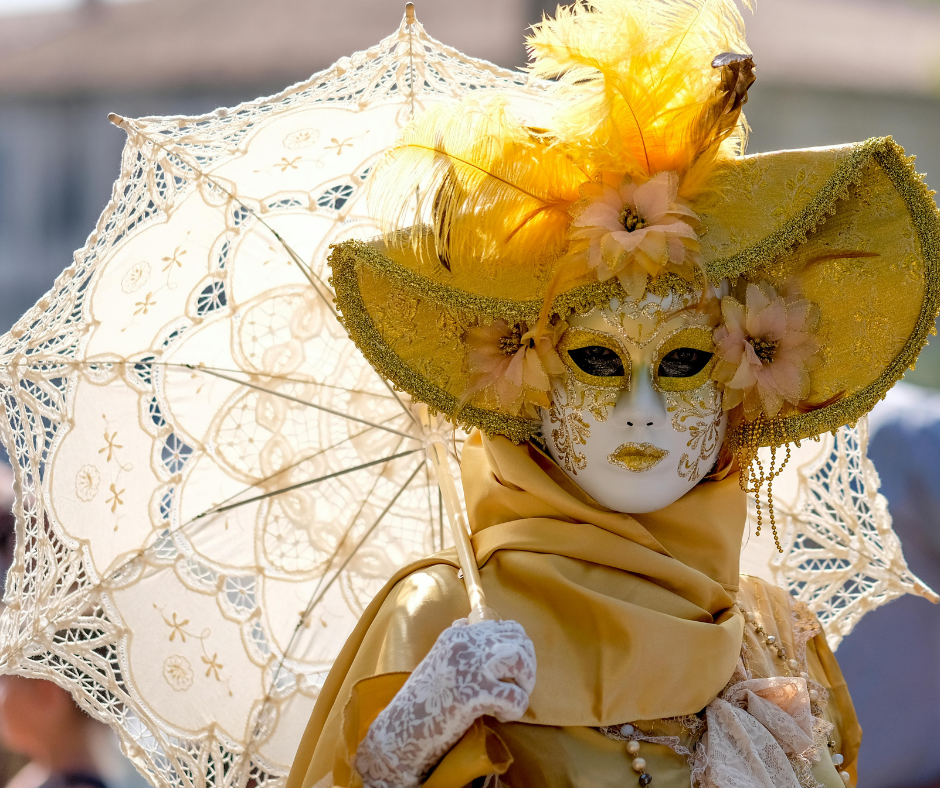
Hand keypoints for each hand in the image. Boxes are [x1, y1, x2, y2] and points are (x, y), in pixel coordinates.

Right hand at [354, 618, 535, 787]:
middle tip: (518, 687)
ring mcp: (469, 665)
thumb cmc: (422, 699)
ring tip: (512, 699)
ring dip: (525, 681)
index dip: (518, 648)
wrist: (400, 730)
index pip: (505, 626)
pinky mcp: (474, 692)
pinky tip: (501, 717)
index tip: (512, 671)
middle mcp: (464, 642)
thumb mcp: (438, 659)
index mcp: (457, 634)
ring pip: (519, 657)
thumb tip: (471, 623)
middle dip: (526, 664)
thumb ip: (458, 643)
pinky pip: (514, 695)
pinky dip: (515, 708)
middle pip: (517, 638)